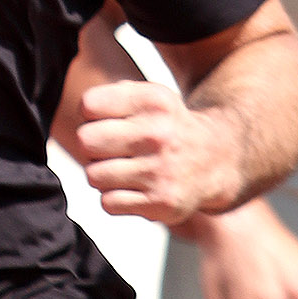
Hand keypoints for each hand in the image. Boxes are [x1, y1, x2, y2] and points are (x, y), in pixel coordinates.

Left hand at [77, 75, 242, 227]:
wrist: (214, 160)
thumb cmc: (167, 126)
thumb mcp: (149, 97)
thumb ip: (112, 95)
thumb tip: (83, 112)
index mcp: (153, 101)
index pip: (89, 105)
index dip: (90, 116)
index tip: (107, 121)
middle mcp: (158, 134)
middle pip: (85, 141)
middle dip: (91, 147)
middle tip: (110, 149)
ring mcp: (160, 171)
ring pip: (93, 175)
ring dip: (102, 174)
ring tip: (124, 169)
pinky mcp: (160, 203)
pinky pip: (108, 203)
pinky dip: (114, 198)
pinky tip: (134, 188)